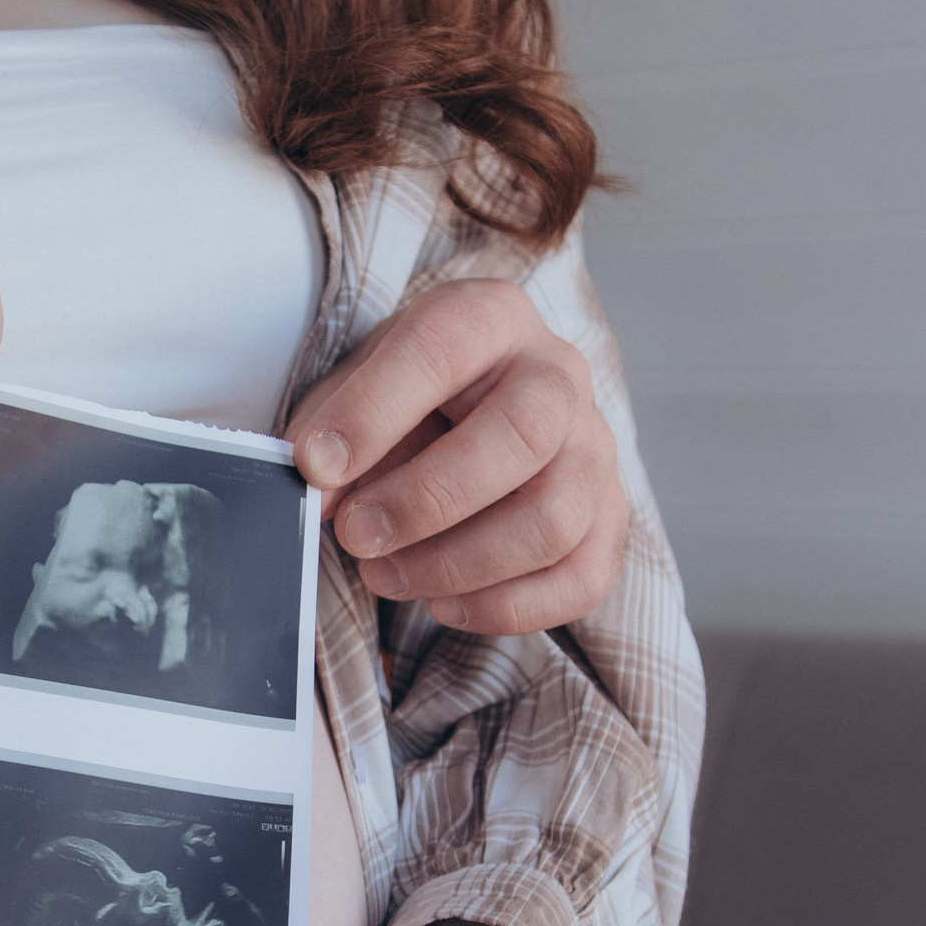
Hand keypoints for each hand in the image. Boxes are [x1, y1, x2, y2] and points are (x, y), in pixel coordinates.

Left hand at [286, 276, 627, 634]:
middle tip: (357, 534)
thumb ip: (331, 429)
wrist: (472, 411)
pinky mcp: (609, 518)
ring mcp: (594, 448)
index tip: (316, 464)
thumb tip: (319, 494)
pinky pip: (581, 579)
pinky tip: (444, 602)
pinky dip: (506, 607)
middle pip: (523, 435)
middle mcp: (557, 374)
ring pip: (554, 518)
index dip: (374, 411)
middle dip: (427, 499)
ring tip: (386, 574)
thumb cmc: (408, 398)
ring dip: (457, 564)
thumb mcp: (355, 387)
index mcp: (489, 318)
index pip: (442, 350)